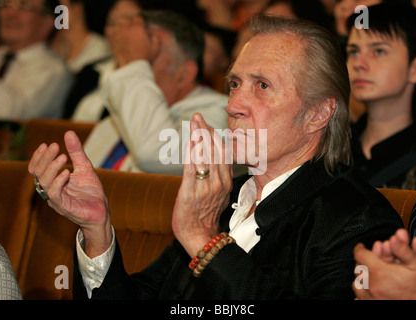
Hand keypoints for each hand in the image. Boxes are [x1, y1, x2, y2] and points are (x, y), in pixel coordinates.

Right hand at [28, 131, 111, 257]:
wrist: (102, 211)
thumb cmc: (91, 191)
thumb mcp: (84, 167)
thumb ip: (76, 152)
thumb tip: (68, 133)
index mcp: (52, 181)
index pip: (36, 169)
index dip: (39, 157)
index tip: (47, 144)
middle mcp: (51, 190)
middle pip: (38, 174)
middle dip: (45, 158)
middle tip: (55, 146)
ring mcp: (56, 200)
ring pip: (44, 183)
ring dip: (52, 168)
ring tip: (63, 157)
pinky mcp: (64, 207)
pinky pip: (55, 194)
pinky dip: (58, 182)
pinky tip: (67, 172)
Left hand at [107, 15, 157, 67]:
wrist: (133, 67)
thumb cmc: (145, 58)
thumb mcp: (156, 48)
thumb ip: (155, 38)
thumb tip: (151, 34)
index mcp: (138, 27)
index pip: (138, 18)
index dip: (140, 22)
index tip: (142, 27)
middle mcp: (127, 28)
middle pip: (127, 19)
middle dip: (130, 22)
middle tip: (133, 29)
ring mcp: (119, 33)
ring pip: (118, 23)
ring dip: (122, 26)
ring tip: (125, 32)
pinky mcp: (113, 40)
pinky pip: (111, 30)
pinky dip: (114, 31)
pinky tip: (118, 35)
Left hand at [172, 113, 232, 256]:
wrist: (199, 236)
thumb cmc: (207, 215)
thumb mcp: (219, 194)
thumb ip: (217, 176)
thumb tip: (212, 158)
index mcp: (226, 181)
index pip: (222, 153)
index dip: (214, 136)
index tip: (206, 123)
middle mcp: (218, 182)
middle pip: (213, 151)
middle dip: (205, 131)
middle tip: (198, 116)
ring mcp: (205, 188)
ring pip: (204, 158)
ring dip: (199, 138)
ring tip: (194, 123)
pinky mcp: (191, 194)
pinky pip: (192, 171)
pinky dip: (191, 155)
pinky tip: (190, 142)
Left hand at [353, 228, 415, 299]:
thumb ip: (403, 249)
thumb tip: (394, 238)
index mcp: (381, 273)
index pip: (360, 255)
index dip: (360, 248)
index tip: (361, 246)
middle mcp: (373, 287)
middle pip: (358, 269)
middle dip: (363, 262)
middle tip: (370, 260)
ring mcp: (371, 299)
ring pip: (357, 284)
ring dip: (361, 277)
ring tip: (369, 274)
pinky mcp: (372, 306)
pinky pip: (359, 298)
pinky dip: (362, 293)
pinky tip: (369, 289)